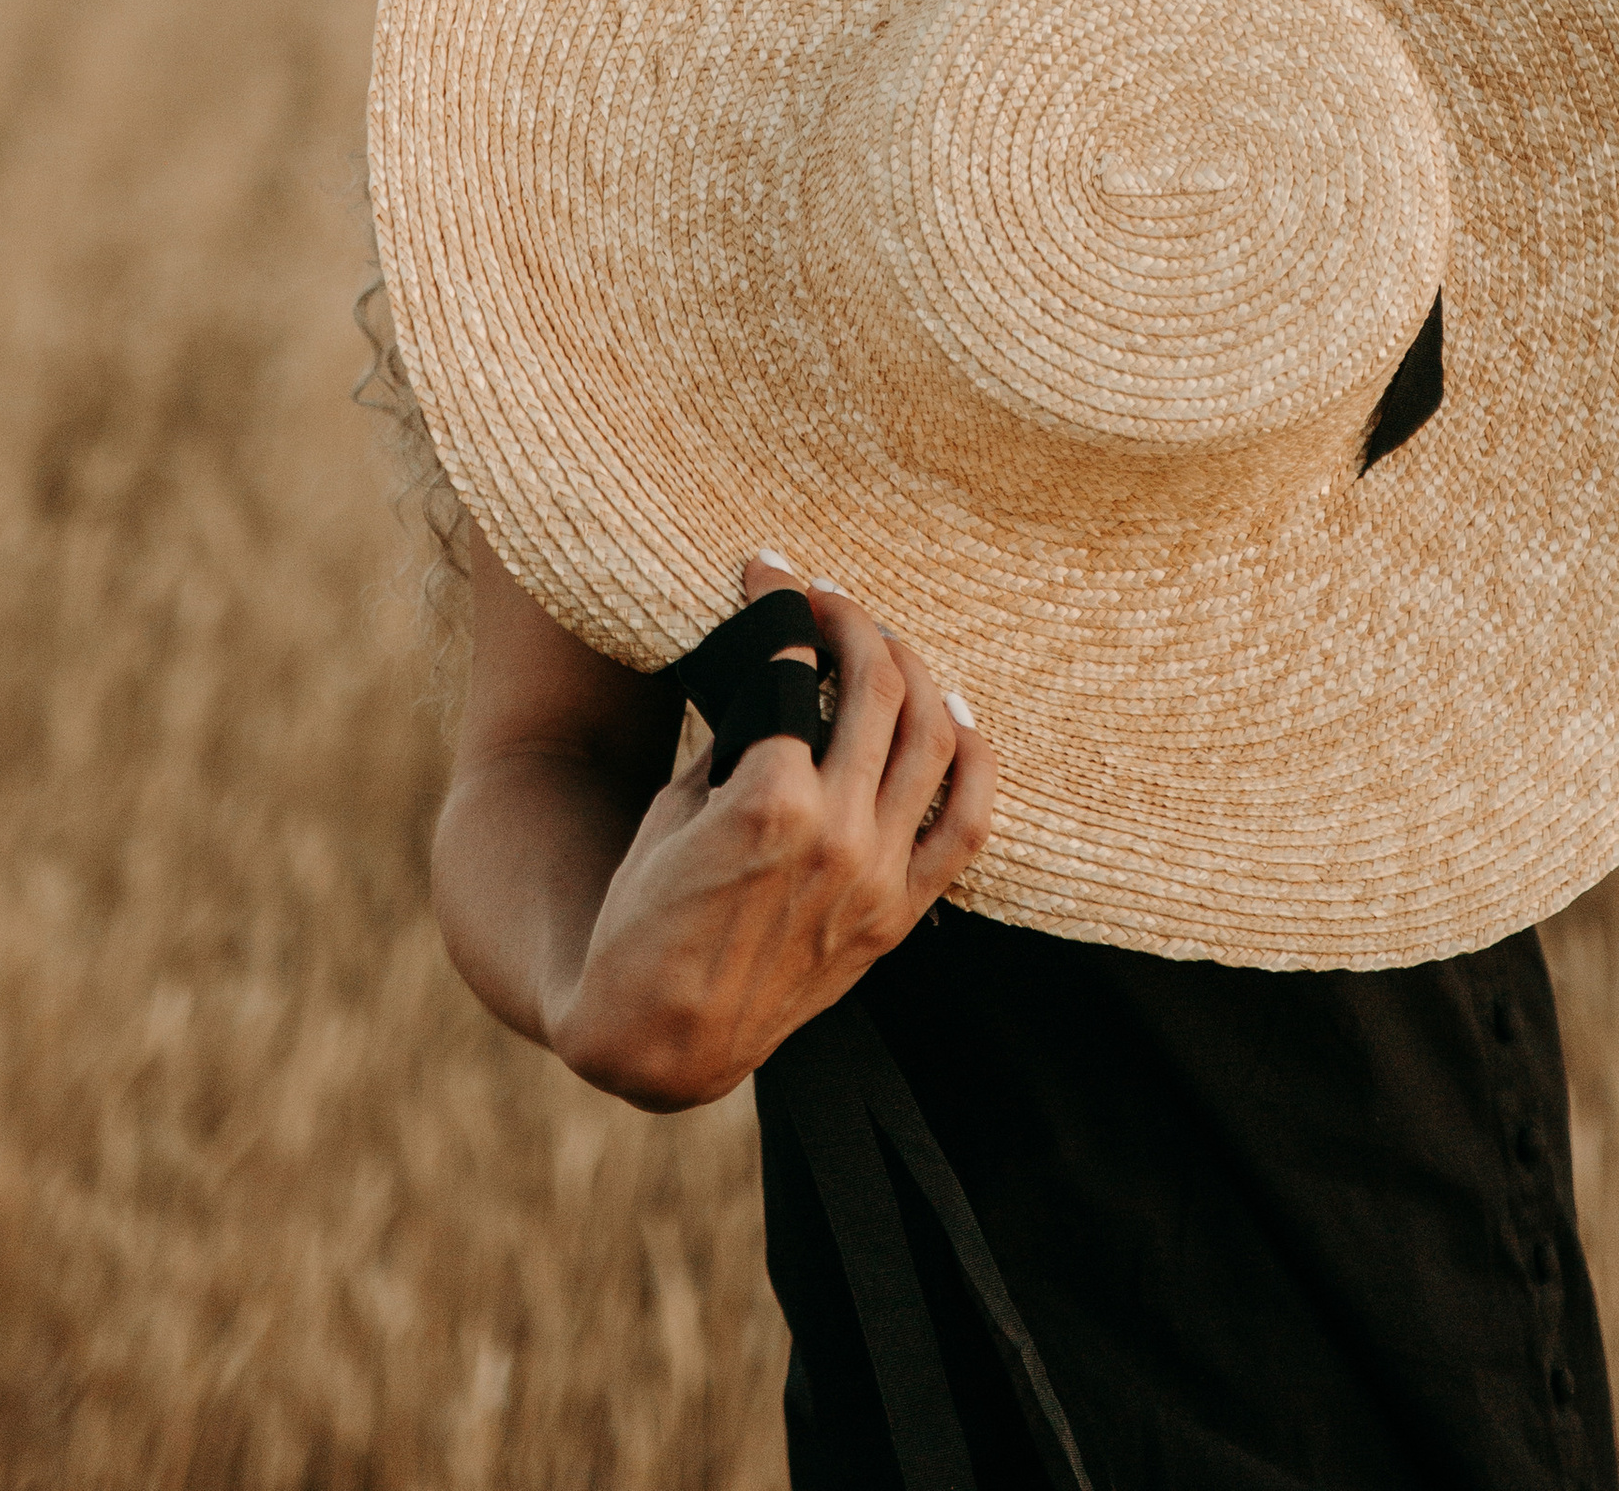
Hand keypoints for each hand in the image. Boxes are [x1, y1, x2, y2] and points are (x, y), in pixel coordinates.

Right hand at [552, 564, 993, 1112]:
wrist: (663, 1042)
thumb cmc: (644, 921)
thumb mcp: (674, 811)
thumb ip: (735, 740)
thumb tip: (778, 678)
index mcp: (769, 800)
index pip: (796, 665)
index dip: (780, 604)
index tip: (768, 574)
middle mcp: (837, 832)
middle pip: (877, 686)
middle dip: (851, 621)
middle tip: (826, 600)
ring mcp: (876, 877)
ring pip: (934, 737)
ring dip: (911, 670)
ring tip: (881, 644)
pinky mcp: (897, 917)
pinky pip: (966, 824)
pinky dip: (974, 756)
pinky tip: (953, 711)